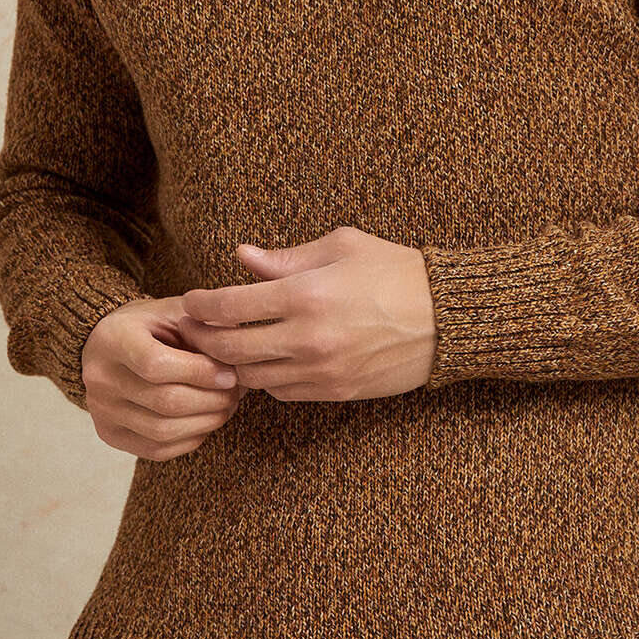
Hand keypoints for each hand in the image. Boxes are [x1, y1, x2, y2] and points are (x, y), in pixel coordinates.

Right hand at [81, 294, 248, 458]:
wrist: (108, 344)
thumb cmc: (151, 325)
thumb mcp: (177, 312)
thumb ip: (205, 328)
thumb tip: (238, 356)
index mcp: (114, 338)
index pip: (157, 365)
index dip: (200, 373)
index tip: (231, 373)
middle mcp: (100, 378)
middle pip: (164, 402)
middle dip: (211, 400)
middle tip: (237, 391)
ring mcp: (101, 410)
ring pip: (162, 431)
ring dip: (206, 422)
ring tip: (227, 406)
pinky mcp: (110, 434)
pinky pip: (158, 448)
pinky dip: (191, 438)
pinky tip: (206, 419)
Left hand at [178, 225, 437, 401]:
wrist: (447, 319)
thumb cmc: (396, 271)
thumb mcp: (342, 246)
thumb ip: (286, 257)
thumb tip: (243, 258)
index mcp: (306, 293)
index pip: (230, 305)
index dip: (201, 305)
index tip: (191, 301)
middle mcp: (307, 337)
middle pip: (230, 348)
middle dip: (204, 339)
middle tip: (194, 329)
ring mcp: (320, 370)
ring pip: (251, 377)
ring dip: (232, 363)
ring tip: (225, 347)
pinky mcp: (334, 392)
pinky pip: (281, 392)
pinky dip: (266, 378)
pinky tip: (265, 361)